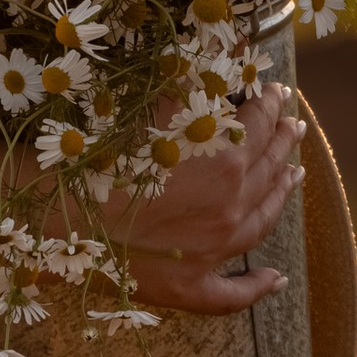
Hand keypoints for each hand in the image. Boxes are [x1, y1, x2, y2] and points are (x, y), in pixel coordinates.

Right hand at [107, 83, 303, 313]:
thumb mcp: (152, 112)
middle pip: (267, 170)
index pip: (258, 126)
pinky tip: (276, 279)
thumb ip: (193, 88)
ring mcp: (214, 252)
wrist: (60, 217)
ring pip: (263, 221)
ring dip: (282, 195)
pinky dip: (257, 287)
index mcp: (225, 163)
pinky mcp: (190, 287)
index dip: (270, 106)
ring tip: (296, 175)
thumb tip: (223, 63)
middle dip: (281, 143)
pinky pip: (232, 293)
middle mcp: (230, 208)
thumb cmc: (101, 159)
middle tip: (293, 126)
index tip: (277, 92)